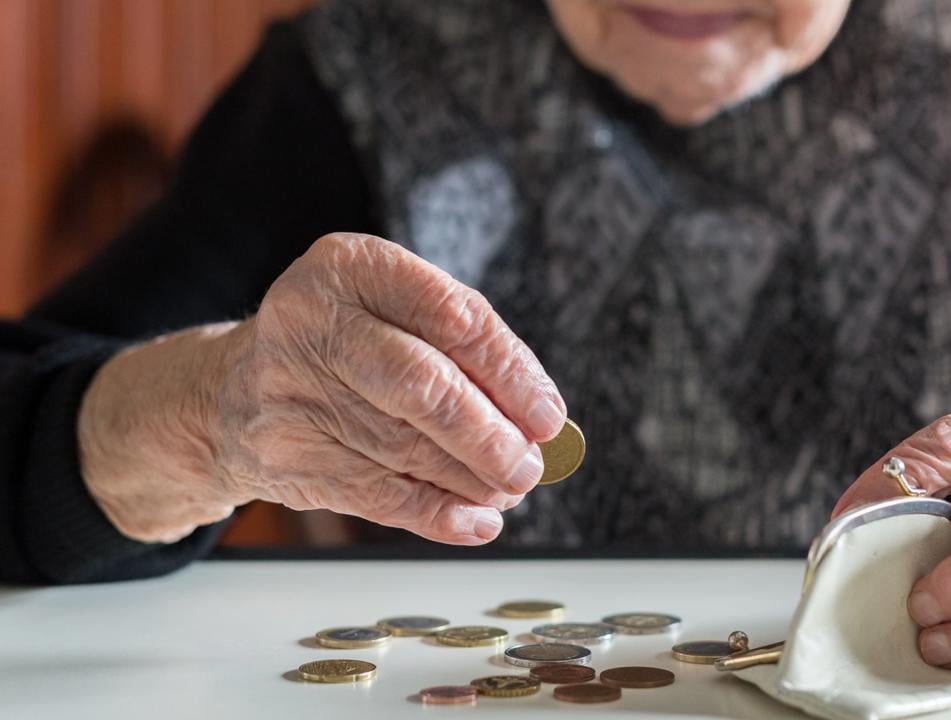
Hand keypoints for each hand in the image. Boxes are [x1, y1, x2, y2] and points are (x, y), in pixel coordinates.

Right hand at [81, 233, 564, 544]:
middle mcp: (310, 322)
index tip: (548, 415)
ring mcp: (288, 391)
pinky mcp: (284, 455)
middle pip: (420, 385)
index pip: (450, 316)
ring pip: (403, 447)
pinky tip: (475, 521)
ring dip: (471, 478)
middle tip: (530, 466)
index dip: (510, 371)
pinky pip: (376, 494)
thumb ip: (462, 349)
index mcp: (349, 267)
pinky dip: (436, 513)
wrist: (230, 391)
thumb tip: (537, 419)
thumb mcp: (391, 311)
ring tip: (510, 488)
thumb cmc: (343, 343)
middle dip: (488, 434)